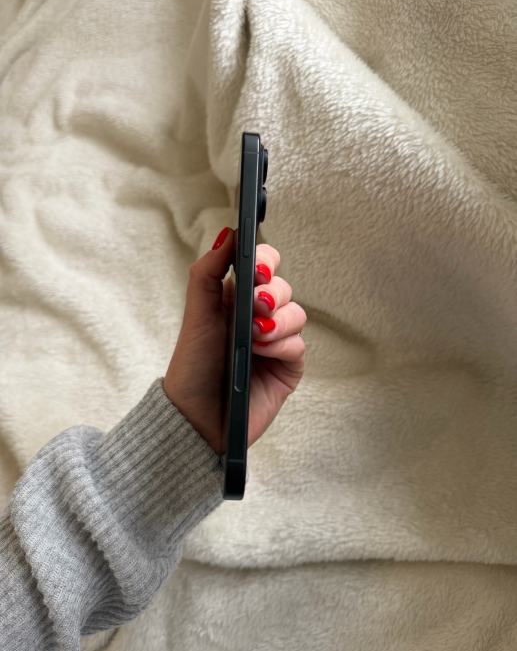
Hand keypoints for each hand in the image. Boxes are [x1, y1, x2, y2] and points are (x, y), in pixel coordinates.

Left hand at [163, 226, 305, 454]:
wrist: (198, 416)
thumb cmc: (193, 365)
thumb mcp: (197, 313)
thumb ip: (210, 272)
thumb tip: (229, 234)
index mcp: (236, 299)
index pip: (263, 266)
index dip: (266, 262)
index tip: (258, 270)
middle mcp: (258, 317)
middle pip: (284, 287)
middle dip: (272, 294)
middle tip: (256, 306)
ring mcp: (275, 342)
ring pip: (297, 314)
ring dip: (278, 321)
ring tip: (256, 336)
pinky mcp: (287, 367)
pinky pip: (299, 345)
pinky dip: (282, 346)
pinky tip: (262, 354)